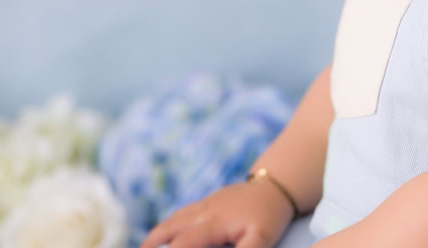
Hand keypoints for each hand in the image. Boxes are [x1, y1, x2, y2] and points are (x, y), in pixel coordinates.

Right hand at [139, 179, 297, 247]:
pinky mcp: (206, 202)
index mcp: (214, 222)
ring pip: (173, 220)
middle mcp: (204, 212)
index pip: (184, 243)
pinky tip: (165, 234)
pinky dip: (168, 225)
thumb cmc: (268, 214)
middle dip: (153, 244)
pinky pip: (181, 214)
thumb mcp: (261, 238)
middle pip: (171, 229)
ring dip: (156, 235)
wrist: (274, 186)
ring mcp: (203, 205)